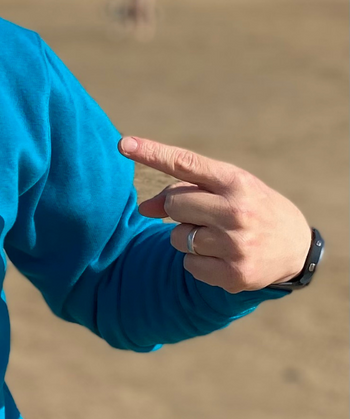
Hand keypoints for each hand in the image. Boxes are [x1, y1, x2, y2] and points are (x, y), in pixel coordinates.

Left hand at [119, 137, 311, 292]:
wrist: (295, 247)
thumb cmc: (249, 207)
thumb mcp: (226, 188)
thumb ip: (183, 189)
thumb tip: (142, 210)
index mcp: (236, 182)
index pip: (185, 163)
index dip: (151, 153)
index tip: (123, 143)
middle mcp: (237, 212)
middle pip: (173, 204)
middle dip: (180, 209)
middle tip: (206, 214)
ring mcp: (236, 245)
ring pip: (177, 238)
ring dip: (189, 237)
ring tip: (220, 236)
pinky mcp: (234, 275)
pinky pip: (188, 265)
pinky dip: (199, 262)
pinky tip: (224, 256)